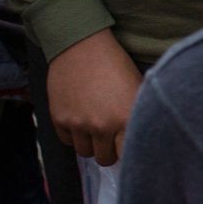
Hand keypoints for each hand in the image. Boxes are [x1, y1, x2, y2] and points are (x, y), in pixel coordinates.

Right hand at [47, 29, 143, 165]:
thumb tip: (143, 136)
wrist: (81, 44)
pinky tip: (80, 119)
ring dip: (91, 143)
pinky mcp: (60, 119)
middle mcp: (102, 125)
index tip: (128, 146)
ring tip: (95, 126)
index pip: (129, 153)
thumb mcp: (136, 86)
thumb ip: (138, 114)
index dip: (129, 151)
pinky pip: (67, 141)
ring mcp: (79, 124)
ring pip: (85, 152)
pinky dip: (73, 135)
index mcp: (126, 117)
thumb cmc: (115, 63)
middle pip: (105, 158)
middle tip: (111, 136)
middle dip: (109, 150)